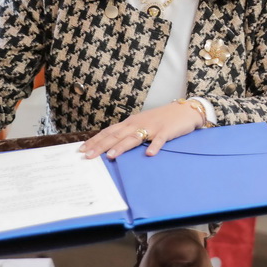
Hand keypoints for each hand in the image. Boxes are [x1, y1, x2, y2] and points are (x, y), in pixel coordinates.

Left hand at [80, 102, 201, 159]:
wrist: (185, 110)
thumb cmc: (162, 119)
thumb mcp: (143, 123)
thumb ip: (130, 133)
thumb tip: (112, 145)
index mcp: (131, 123)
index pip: (109, 132)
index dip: (95, 140)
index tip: (82, 149)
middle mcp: (138, 124)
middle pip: (117, 136)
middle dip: (101, 146)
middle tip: (88, 155)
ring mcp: (152, 127)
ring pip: (134, 138)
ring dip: (122, 147)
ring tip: (111, 156)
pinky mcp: (167, 131)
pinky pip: (160, 140)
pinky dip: (154, 147)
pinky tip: (149, 154)